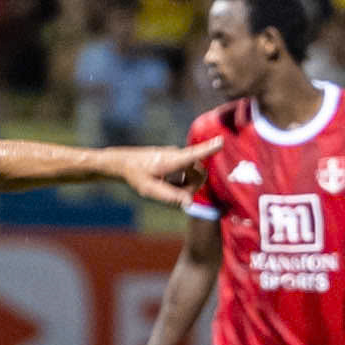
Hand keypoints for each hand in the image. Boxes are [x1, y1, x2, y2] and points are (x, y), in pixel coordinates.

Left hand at [106, 136, 223, 206]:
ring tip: (167, 188)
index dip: (208, 149)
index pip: (193, 154)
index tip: (221, 141)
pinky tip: (167, 183)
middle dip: (192, 187)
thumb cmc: (136, 175)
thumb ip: (170, 197)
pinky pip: (187, 171)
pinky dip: (182, 181)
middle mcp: (177, 154)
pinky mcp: (175, 157)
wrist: (123, 163)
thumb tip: (189, 203)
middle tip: (176, 197)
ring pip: (193, 173)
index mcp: (171, 161)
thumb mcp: (150, 190)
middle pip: (198, 173)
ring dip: (186, 185)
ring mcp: (177, 155)